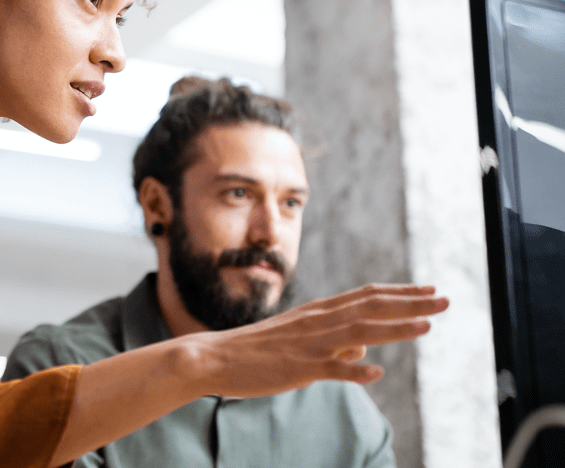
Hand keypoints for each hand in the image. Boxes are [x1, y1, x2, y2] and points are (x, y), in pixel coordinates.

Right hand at [56, 283, 447, 464]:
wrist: (215, 356)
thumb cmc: (259, 350)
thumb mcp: (301, 340)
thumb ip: (336, 341)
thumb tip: (368, 347)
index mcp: (318, 312)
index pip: (367, 296)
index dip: (400, 293)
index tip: (429, 290)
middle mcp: (317, 321)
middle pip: (370, 307)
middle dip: (410, 303)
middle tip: (445, 298)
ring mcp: (307, 343)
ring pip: (358, 330)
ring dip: (395, 328)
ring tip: (428, 326)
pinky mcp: (295, 367)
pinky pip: (328, 368)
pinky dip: (352, 367)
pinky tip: (376, 371)